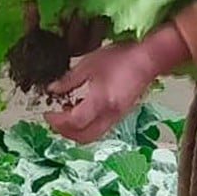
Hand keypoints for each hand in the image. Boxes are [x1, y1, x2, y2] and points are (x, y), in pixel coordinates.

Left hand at [46, 26, 186, 143]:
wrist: (148, 60)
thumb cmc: (121, 58)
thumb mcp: (89, 64)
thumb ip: (69, 79)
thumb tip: (53, 89)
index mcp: (101, 101)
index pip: (75, 122)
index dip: (57, 122)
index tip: (48, 114)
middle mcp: (109, 115)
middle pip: (84, 137)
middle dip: (65, 133)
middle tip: (53, 121)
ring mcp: (116, 117)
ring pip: (92, 136)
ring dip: (76, 131)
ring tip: (65, 115)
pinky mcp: (120, 115)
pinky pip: (100, 128)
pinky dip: (86, 125)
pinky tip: (80, 110)